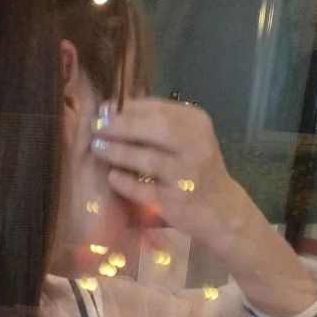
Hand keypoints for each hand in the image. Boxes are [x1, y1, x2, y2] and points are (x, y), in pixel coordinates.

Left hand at [91, 97, 245, 246]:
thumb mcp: (185, 138)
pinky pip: (144, 189)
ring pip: (148, 158)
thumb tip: (111, 108)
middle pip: (155, 128)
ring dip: (118, 151)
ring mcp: (187, 175)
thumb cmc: (194, 168)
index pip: (158, 108)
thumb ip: (155, 122)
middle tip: (96, 126)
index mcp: (196, 123)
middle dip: (120, 125)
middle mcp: (196, 146)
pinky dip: (125, 182)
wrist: (220, 209)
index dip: (127, 108)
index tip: (103, 109)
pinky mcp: (175, 202)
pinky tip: (112, 176)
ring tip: (98, 147)